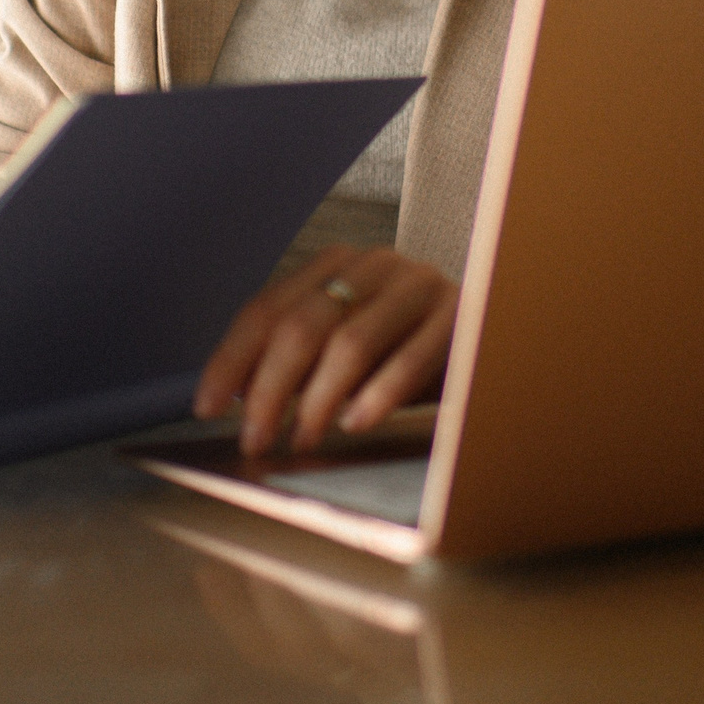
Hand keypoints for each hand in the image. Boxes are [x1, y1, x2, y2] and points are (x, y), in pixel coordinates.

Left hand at [194, 246, 458, 456]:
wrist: (497, 341)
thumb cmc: (409, 353)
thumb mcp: (349, 347)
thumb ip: (300, 359)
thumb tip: (235, 399)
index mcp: (337, 265)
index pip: (267, 309)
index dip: (231, 359)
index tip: (206, 405)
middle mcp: (376, 265)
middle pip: (302, 326)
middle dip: (269, 388)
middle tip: (254, 437)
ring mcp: (420, 285)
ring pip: (350, 342)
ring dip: (317, 399)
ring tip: (301, 438)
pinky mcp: (461, 315)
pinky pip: (408, 359)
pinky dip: (376, 396)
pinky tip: (354, 424)